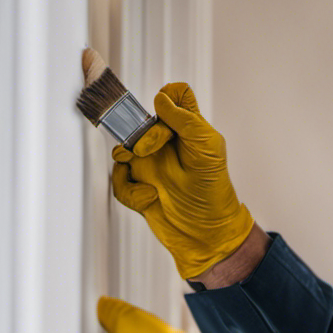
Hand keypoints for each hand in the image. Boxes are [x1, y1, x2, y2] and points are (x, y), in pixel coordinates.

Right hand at [110, 83, 253, 279]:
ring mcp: (151, 166)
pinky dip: (131, 190)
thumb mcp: (207, 149)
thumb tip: (162, 98)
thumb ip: (186, 120)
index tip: (163, 112)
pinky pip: (119, 181)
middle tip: (149, 148)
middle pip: (139, 122)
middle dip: (141, 134)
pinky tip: (151, 197)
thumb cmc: (213, 193)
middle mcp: (166, 146)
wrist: (207, 235)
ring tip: (145, 172)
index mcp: (187, 131)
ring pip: (123, 151)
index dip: (165, 100)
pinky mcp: (138, 188)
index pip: (172, 99)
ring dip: (129, 161)